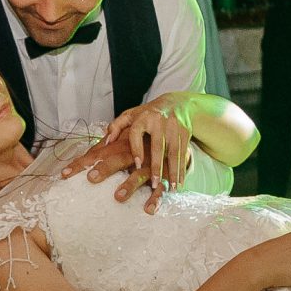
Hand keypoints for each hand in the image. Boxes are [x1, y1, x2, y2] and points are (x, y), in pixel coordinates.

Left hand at [65, 102, 192, 206]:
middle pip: (157, 147)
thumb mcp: (131, 115)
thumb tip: (106, 141)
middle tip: (154, 182)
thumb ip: (117, 126)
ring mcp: (173, 130)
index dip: (137, 149)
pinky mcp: (184, 135)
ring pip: (172, 153)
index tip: (137, 165)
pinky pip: (182, 155)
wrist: (176, 103)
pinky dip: (181, 170)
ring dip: (170, 171)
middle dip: (156, 166)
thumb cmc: (148, 114)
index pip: (137, 133)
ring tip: (168, 187)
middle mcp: (159, 123)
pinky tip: (178, 184)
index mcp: (143, 118)